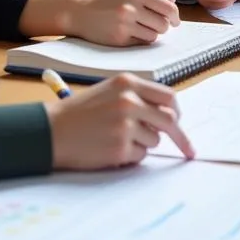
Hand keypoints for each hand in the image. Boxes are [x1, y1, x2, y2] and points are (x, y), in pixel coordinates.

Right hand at [44, 73, 195, 168]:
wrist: (51, 131)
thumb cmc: (80, 113)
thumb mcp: (110, 92)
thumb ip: (138, 97)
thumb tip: (169, 114)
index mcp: (128, 83)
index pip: (168, 97)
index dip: (177, 112)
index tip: (181, 123)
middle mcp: (129, 101)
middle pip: (169, 120)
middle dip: (181, 136)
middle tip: (188, 150)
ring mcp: (125, 125)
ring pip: (154, 140)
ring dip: (144, 144)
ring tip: (118, 139)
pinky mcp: (119, 148)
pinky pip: (140, 156)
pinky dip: (131, 156)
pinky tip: (111, 149)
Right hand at [66, 0, 180, 45]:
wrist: (80, 12)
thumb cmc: (108, 2)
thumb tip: (173, 1)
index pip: (168, 8)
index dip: (175, 17)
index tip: (175, 21)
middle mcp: (131, 7)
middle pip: (163, 24)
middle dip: (162, 27)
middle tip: (154, 25)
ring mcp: (124, 23)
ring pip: (154, 36)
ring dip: (150, 34)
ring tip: (139, 28)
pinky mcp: (119, 38)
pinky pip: (141, 44)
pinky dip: (139, 40)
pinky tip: (129, 34)